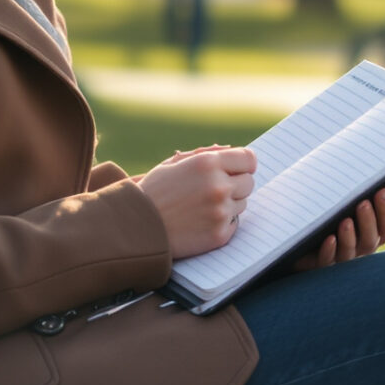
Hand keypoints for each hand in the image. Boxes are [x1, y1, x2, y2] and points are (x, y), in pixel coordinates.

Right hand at [136, 146, 257, 257]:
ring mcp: (220, 211)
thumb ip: (203, 155)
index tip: (237, 170)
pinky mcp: (219, 234)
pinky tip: (200, 222)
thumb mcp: (172, 165)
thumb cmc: (152, 192)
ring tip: (201, 207)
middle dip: (236, 184)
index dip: (243, 164)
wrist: (135, 228)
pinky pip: (233, 224)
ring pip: (242, 203)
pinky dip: (222, 223)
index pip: (248, 159)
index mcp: (207, 163)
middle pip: (249, 182)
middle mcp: (218, 186)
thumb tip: (229, 150)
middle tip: (214, 191)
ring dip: (229, 204)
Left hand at [295, 181, 384, 270]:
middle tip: (371, 198)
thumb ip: (374, 188)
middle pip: (375, 237)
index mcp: (374, 229)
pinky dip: (329, 250)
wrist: (298, 236)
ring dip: (351, 235)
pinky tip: (329, 238)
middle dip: (375, 217)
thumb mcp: (351, 198)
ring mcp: (342, 255)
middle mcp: (362, 245)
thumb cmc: (331, 210)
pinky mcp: (320, 263)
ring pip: (352, 249)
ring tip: (346, 220)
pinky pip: (326, 261)